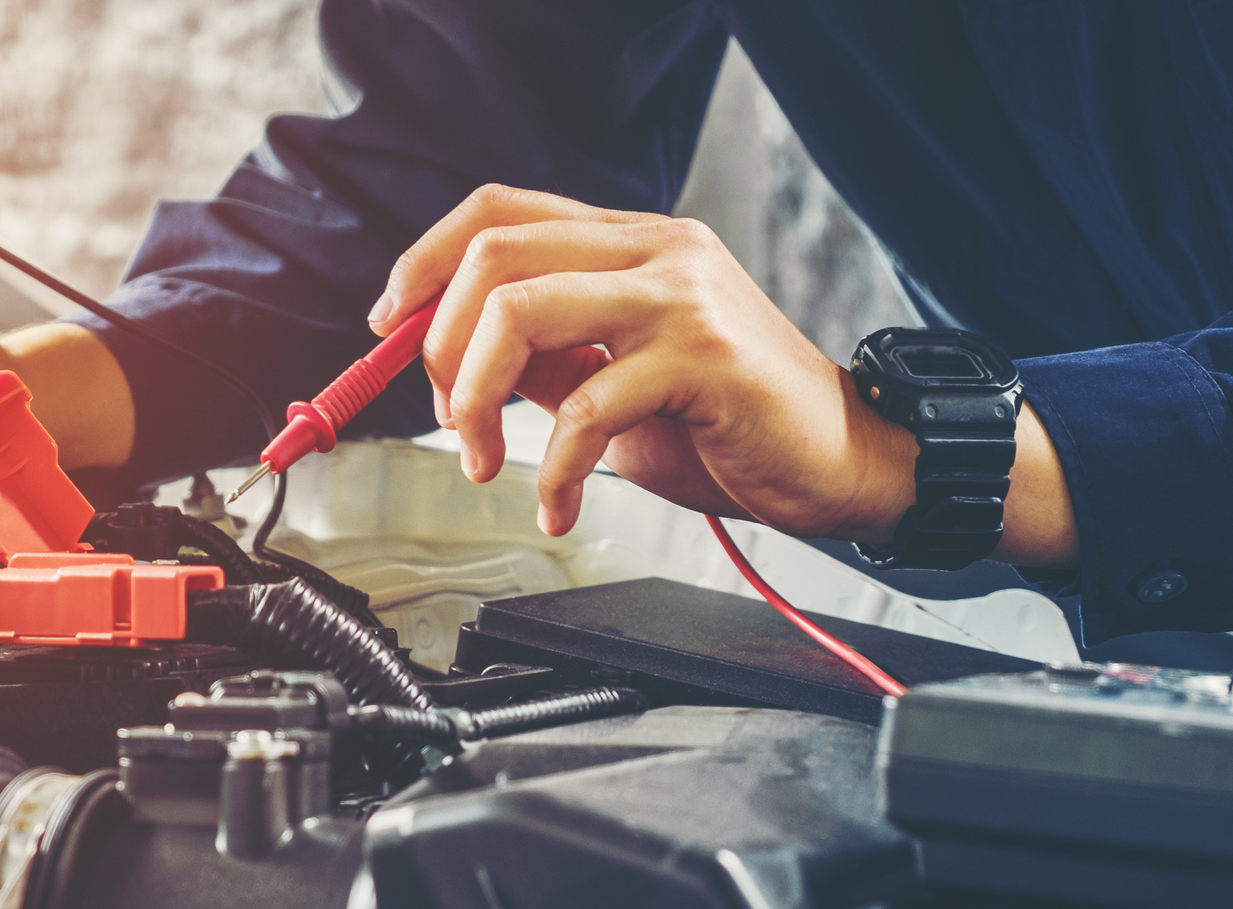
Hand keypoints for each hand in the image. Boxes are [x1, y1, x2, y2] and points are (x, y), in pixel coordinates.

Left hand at [370, 185, 1076, 565]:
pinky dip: (550, 467)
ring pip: (523, 311)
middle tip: (444, 416)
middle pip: (495, 253)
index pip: (499, 210)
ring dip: (473, 397)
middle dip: (438, 343)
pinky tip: (557, 504)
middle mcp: (656, 249)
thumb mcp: (618, 382)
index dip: (425, 260)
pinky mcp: (703, 356)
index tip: (388, 325)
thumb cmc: (732, 426)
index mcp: (631, 241)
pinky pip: (584, 404)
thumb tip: (453, 364)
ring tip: (483, 461)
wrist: (844, 462)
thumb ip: (548, 360)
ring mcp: (681, 295)